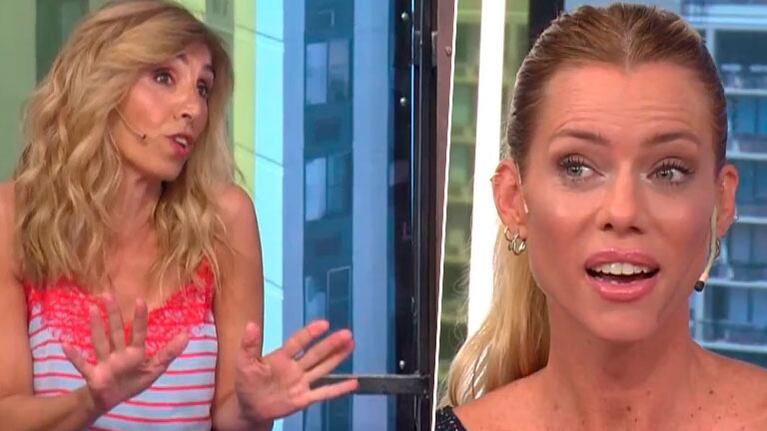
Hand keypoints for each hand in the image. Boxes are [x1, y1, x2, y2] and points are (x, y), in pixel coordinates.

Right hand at [61, 294, 188, 413]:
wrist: (112, 399)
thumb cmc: (134, 380)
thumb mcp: (155, 368)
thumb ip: (169, 353)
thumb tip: (187, 335)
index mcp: (135, 352)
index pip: (138, 333)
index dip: (140, 318)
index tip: (140, 299)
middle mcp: (118, 353)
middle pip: (115, 331)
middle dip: (113, 314)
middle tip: (107, 294)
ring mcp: (104, 362)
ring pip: (99, 342)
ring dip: (95, 326)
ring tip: (91, 308)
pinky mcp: (93, 375)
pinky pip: (82, 365)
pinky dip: (74, 356)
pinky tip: (65, 344)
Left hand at [234, 320, 357, 423]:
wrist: (249, 407)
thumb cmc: (247, 382)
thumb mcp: (244, 362)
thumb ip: (249, 345)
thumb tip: (251, 325)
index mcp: (282, 357)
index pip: (298, 343)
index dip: (310, 334)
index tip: (324, 324)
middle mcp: (295, 367)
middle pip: (316, 354)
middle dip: (331, 344)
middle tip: (346, 334)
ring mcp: (301, 383)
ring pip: (323, 368)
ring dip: (337, 357)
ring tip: (351, 345)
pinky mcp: (304, 399)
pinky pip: (324, 393)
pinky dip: (338, 389)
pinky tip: (353, 383)